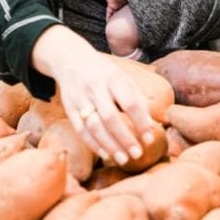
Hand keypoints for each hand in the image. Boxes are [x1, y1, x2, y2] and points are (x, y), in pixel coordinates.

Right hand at [31, 24, 154, 164]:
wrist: (71, 60)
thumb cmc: (104, 73)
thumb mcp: (123, 78)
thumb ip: (137, 100)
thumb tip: (150, 127)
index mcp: (114, 78)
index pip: (130, 102)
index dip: (141, 122)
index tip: (149, 139)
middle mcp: (96, 88)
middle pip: (110, 117)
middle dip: (125, 138)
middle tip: (138, 154)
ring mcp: (80, 99)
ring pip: (94, 126)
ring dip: (110, 145)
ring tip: (123, 159)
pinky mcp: (69, 108)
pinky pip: (80, 130)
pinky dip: (93, 144)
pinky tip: (106, 154)